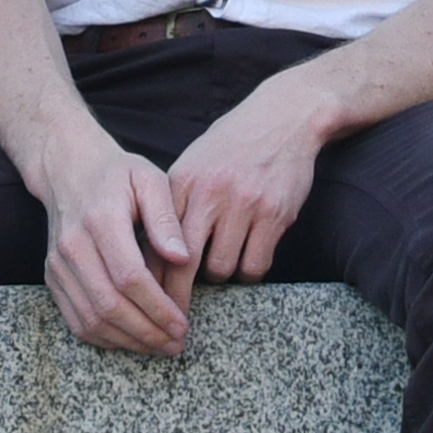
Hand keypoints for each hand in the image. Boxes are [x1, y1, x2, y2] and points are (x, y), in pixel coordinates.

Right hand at [38, 135, 193, 355]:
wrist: (68, 170)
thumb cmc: (117, 175)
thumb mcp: (149, 179)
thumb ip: (166, 218)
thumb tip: (182, 258)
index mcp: (101, 219)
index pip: (129, 277)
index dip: (157, 307)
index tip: (183, 324)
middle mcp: (73, 246)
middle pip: (109, 304)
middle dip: (147, 332)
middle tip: (176, 344)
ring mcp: (59, 265)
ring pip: (91, 319)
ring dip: (128, 341)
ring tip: (160, 347)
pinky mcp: (54, 278)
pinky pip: (76, 320)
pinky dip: (105, 338)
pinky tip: (132, 340)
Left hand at [166, 69, 338, 286]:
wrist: (285, 117)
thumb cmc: (233, 143)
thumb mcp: (194, 162)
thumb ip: (174, 202)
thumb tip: (152, 250)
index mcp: (183, 181)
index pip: (157, 240)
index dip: (151, 276)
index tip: (147, 298)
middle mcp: (211, 193)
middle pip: (185, 263)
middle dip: (178, 294)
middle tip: (175, 315)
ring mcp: (245, 204)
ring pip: (222, 268)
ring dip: (220, 276)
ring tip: (220, 267)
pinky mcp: (276, 215)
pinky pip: (256, 264)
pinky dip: (249, 272)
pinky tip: (246, 262)